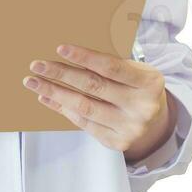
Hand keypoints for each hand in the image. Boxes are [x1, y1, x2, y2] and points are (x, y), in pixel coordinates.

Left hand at [22, 44, 175, 158]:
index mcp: (149, 83)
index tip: (60, 49)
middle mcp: (141, 107)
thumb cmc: (139, 87)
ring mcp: (129, 127)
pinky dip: (63, 109)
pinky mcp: (117, 142)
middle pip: (93, 87)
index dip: (84, 57)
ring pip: (84, 107)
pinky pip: (84, 123)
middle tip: (37, 65)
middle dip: (61, 74)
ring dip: (55, 93)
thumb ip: (112, 65)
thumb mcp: (137, 71)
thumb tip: (69, 56)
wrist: (156, 122)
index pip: (111, 67)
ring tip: (34, 82)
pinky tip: (48, 98)